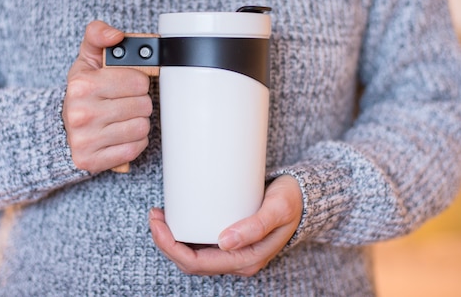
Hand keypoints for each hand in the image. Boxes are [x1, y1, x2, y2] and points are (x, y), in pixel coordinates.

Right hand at [63, 21, 152, 172]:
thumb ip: (98, 35)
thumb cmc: (82, 92)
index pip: (138, 81)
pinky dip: (133, 142)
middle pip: (143, 105)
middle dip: (139, 102)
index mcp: (81, 85)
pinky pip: (135, 148)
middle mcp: (81, 113)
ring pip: (142, 127)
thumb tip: (115, 34)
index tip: (127, 84)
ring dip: (138, 122)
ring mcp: (85, 139)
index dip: (138, 82)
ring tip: (123, 118)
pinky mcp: (92, 160)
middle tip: (125, 102)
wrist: (60, 127)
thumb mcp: (87, 59)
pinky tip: (120, 134)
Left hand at [149, 175, 302, 275]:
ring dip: (172, 239)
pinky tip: (176, 217)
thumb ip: (255, 226)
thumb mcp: (278, 209)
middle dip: (166, 242)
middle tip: (154, 214)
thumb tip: (224, 242)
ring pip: (193, 254)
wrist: (306, 197)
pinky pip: (201, 244)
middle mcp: (237, 260)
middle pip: (190, 262)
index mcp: (246, 260)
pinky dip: (184, 234)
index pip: (198, 264)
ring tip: (160, 214)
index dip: (172, 247)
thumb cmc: (292, 201)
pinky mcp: (231, 239)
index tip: (158, 223)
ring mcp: (234, 251)